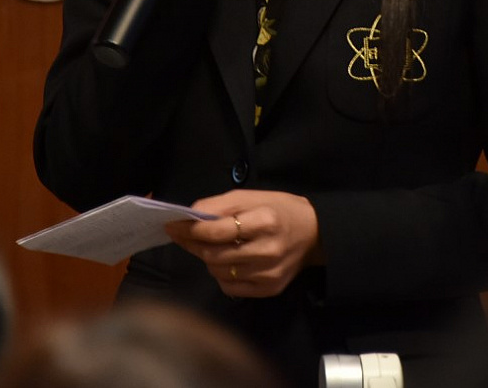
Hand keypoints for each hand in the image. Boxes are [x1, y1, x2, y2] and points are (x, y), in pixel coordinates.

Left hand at [164, 189, 320, 298]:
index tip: (172, 225)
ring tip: (209, 246)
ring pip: (219, 272)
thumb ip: (219, 205)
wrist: (315, 234)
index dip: (190, 229)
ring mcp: (268, 274)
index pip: (217, 231)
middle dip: (192, 245)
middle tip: (182, 236)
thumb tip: (189, 216)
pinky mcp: (269, 290)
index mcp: (264, 221)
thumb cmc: (280, 210)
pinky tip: (226, 262)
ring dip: (206, 259)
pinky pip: (230, 288)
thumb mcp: (252, 197)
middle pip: (214, 255)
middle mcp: (267, 250)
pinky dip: (220, 274)